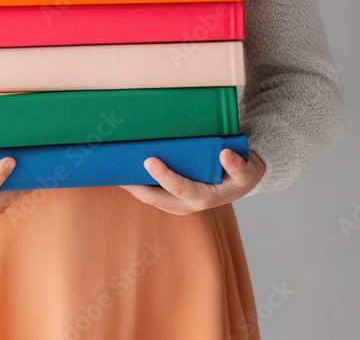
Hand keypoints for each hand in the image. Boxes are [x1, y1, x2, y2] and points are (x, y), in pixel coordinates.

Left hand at [118, 149, 265, 214]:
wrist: (239, 183)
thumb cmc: (239, 174)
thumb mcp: (245, 169)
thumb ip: (237, 165)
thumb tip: (226, 155)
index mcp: (203, 197)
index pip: (179, 187)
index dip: (164, 176)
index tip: (150, 160)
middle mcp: (187, 204)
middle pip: (155, 198)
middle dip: (135, 186)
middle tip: (117, 168)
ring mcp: (177, 204)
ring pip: (149, 198)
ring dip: (132, 187)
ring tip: (113, 170)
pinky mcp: (172, 198)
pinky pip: (151, 194)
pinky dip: (137, 185)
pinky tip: (123, 173)